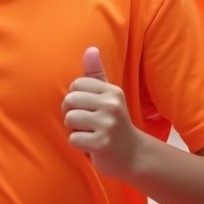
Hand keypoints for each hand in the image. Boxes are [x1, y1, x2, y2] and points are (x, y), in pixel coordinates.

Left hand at [62, 46, 139, 179]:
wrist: (133, 155)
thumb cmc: (114, 122)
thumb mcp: (108, 96)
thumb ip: (96, 74)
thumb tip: (90, 48)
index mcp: (112, 91)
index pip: (75, 85)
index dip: (75, 99)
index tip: (88, 109)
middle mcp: (111, 105)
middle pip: (69, 101)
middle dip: (71, 114)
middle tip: (87, 124)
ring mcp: (108, 124)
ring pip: (69, 119)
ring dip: (74, 130)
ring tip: (89, 134)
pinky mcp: (102, 143)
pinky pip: (73, 139)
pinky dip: (78, 145)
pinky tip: (92, 146)